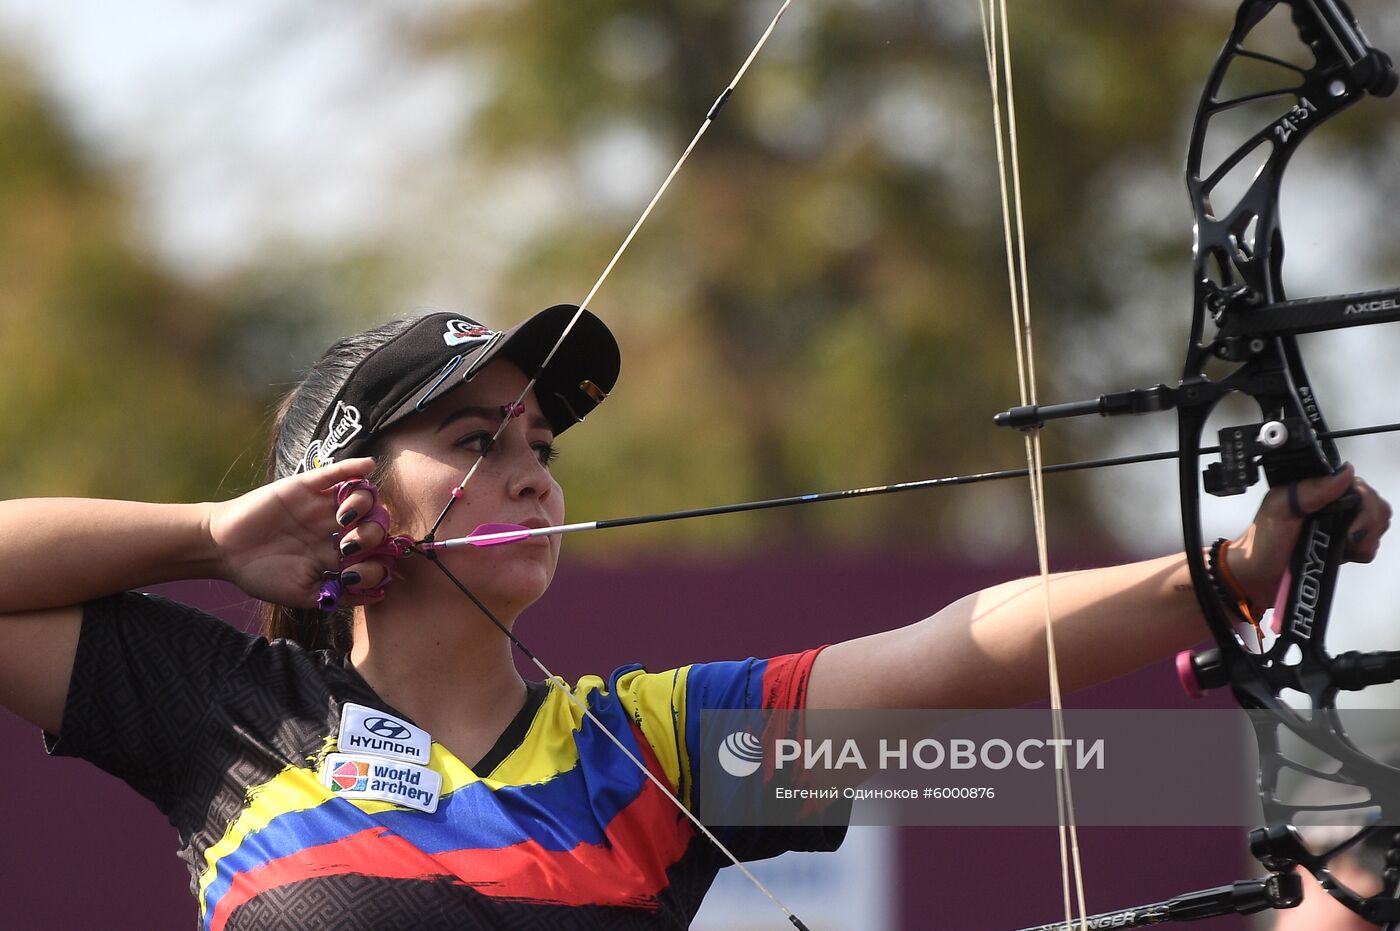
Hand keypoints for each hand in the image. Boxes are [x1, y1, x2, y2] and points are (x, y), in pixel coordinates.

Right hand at [205, 457, 391, 608]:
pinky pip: (336, 472)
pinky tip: (367, 466)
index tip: (357, 574)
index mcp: (340, 554)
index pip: (376, 553)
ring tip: (345, 520)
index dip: (378, 563)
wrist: (224, 551)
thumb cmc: (262, 575)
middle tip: (350, 547)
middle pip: (376, 523)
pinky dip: (354, 467)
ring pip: (363, 496)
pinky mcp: (306, 487)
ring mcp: (324, 506)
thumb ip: (339, 595)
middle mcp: (337, 528)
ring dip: (365, 506)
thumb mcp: (304, 594)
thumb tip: (378, 595)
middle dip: (373, 534)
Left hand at [1226, 463, 1391, 605]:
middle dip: (1367, 525)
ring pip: (1376, 524)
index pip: (1358, 486)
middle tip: (1347, 539)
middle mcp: (1331, 502)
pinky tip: (1342, 554)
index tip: (1351, 526)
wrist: (1258, 577)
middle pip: (1374, 504)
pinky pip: (1369, 544)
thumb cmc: (1261, 542)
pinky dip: (1361, 551)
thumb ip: (1310, 490)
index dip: (1364, 504)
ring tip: (1341, 547)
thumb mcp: (1279, 509)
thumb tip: (1344, 473)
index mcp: (1315, 488)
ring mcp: (1339, 523)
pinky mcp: (1342, 544)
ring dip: (1364, 540)